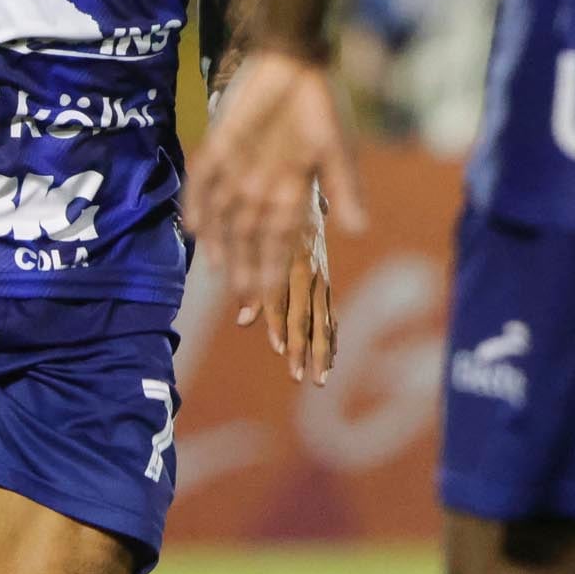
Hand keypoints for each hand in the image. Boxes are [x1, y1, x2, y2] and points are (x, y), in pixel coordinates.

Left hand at [187, 49, 364, 300]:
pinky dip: (197, 202)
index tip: (269, 299)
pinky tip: (193, 227)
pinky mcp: (218, 143)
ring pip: (225, 214)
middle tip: (242, 298)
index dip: (274, 269)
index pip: (280, 240)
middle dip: (246, 266)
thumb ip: (343, 189)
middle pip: (250, 235)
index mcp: (292, 189)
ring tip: (218, 271)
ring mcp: (238, 165)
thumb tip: (358, 230)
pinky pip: (202, 179)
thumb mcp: (337, 149)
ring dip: (221, 243)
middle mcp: (262, 184)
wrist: (296, 59)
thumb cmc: (322, 103)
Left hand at [236, 226, 335, 385]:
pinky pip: (330, 314)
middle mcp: (309, 272)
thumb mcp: (253, 243)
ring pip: (323, 320)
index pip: (282, 300)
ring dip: (321, 351)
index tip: (280, 350)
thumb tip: (244, 321)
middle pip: (306, 316)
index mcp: (288, 261)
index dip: (280, 326)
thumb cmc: (269, 220)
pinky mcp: (325, 282)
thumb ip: (250, 285)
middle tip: (299, 376)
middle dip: (303, 348)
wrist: (303, 195)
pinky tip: (330, 358)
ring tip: (320, 378)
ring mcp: (320, 279)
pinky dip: (331, 338)